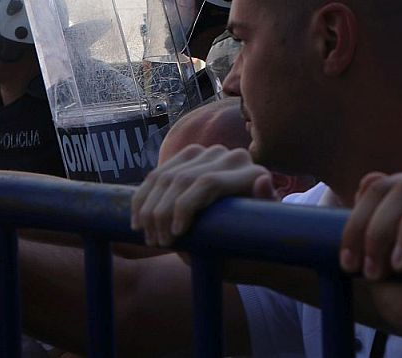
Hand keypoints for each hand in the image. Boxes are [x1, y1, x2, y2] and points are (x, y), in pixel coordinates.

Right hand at [130, 144, 273, 246]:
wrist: (247, 239)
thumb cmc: (254, 247)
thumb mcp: (261, 238)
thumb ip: (263, 211)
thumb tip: (263, 180)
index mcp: (253, 174)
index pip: (208, 182)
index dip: (184, 206)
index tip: (173, 237)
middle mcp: (233, 157)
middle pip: (183, 178)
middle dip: (162, 212)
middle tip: (157, 243)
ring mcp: (211, 153)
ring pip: (167, 176)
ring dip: (149, 208)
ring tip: (149, 237)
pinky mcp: (191, 156)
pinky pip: (159, 173)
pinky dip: (144, 197)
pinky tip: (138, 221)